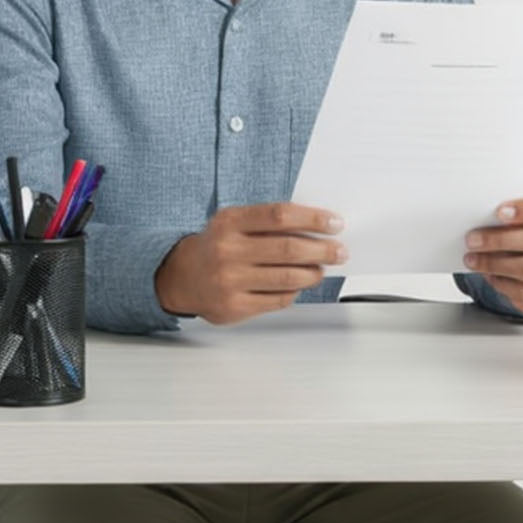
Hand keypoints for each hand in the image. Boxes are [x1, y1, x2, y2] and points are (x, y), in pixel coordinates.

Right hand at [155, 202, 347, 324]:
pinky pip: (278, 300)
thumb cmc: (217, 245)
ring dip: (313, 273)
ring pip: (287, 278)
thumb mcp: (234, 223)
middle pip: (288, 249)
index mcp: (229, 222)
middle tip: (339, 250)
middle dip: (322, 250)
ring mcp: (230, 281)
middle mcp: (228, 250)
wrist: (182, 277)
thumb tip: (316, 227)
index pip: (279, 215)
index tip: (334, 223)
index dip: (312, 219)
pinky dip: (295, 292)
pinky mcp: (235, 306)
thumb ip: (268, 222)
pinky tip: (299, 285)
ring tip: (322, 268)